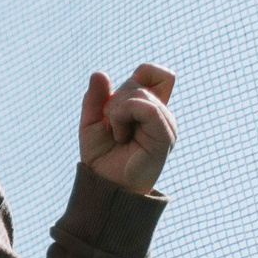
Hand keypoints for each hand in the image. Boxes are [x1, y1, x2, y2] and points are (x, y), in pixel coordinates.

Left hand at [80, 63, 176, 194]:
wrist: (104, 184)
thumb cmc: (101, 156)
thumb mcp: (91, 121)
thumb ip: (95, 97)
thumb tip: (100, 73)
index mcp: (148, 107)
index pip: (157, 73)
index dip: (142, 73)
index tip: (121, 96)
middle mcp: (161, 113)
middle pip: (138, 81)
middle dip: (114, 100)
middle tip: (114, 128)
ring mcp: (165, 123)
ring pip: (137, 92)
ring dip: (116, 112)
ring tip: (118, 135)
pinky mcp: (165, 134)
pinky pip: (144, 106)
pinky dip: (123, 116)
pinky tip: (122, 136)